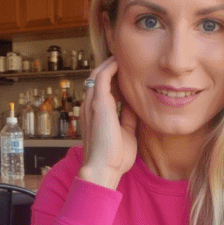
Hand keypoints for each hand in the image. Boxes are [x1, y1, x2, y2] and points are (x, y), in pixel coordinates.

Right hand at [79, 56, 137, 188]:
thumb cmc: (115, 158)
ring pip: (97, 75)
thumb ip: (127, 118)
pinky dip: (110, 67)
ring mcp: (92, 104)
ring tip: (122, 55)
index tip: (125, 73)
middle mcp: (89, 107)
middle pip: (96, 79)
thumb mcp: (126, 133)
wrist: (104, 169)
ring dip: (109, 64)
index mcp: (95, 115)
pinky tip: (120, 61)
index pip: (100, 90)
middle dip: (109, 67)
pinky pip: (102, 78)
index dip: (112, 80)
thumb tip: (134, 105)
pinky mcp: (98, 104)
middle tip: (124, 59)